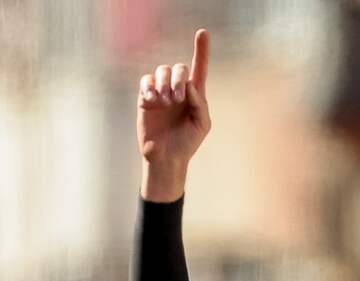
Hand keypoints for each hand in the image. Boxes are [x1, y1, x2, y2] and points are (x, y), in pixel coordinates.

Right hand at [136, 29, 210, 169]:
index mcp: (195, 95)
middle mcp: (178, 90)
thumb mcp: (201, 125)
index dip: (201, 51)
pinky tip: (152, 99)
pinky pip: (145, 81)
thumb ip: (200, 104)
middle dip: (178, 79)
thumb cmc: (187, 143)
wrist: (166, 157)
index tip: (203, 33)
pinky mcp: (145, 98)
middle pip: (178, 68)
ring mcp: (161, 93)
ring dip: (164, 83)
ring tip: (164, 101)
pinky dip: (149, 86)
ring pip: (161, 71)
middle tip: (176, 98)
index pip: (199, 69)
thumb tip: (191, 84)